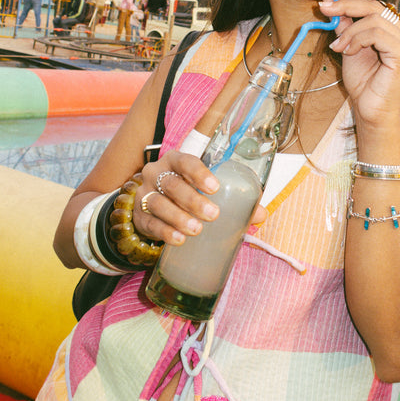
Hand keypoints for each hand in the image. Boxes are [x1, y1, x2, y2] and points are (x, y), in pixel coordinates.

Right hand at [133, 152, 267, 244]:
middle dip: (192, 199)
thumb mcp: (204, 189)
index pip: (185, 161)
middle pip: (171, 183)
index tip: (215, 187)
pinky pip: (149, 223)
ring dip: (177, 217)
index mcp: (175, 161)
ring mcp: (144, 194)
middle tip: (213, 214)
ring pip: (157, 203)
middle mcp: (156, 173)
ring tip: (196, 229)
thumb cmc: (187, 192)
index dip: (199, 173)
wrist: (153, 207)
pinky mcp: (139, 216)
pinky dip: (164, 232)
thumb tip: (260, 214)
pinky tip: (178, 239)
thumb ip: (233, 199)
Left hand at [319, 0, 399, 126]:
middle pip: (375, 6)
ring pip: (374, 19)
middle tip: (325, 7)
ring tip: (338, 47)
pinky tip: (349, 52)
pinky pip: (377, 34)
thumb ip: (346, 27)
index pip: (374, 5)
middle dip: (346, 5)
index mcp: (394, 30)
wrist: (371, 111)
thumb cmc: (364, 83)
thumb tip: (333, 4)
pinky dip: (357, 40)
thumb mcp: (349, 47)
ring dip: (350, 31)